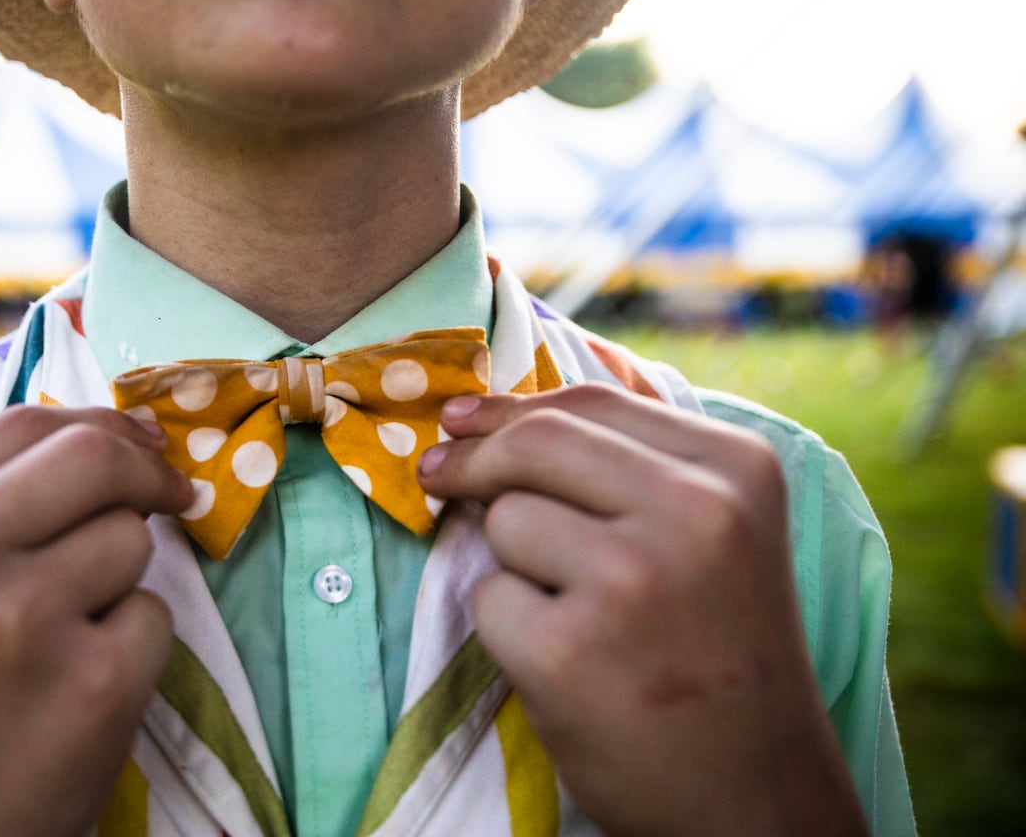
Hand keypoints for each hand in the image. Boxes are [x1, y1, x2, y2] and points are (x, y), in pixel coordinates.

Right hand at [0, 405, 193, 836]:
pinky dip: (131, 651)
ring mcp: (20, 618)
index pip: (30, 421)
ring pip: (132, 540)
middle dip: (145, 474)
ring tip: (60, 642)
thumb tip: (114, 435)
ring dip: (119, 581)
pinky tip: (73, 696)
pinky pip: (154, 619)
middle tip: (169, 497)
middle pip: (96, 458)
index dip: (103, 427)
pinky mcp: (91, 684)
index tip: (141, 445)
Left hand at [418, 385, 867, 836]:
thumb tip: (517, 397)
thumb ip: (636, 457)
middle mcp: (695, 513)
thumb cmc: (720, 652)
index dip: (511, 408)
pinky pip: (490, 600)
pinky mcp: (570, 652)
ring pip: (505, 520)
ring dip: (515, 564)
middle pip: (535, 443)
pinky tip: (571, 667)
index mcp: (737, 469)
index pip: (591, 403)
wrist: (757, 797)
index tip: (462, 421)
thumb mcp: (719, 530)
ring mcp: (631, 581)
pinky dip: (511, 631)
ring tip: (580, 616)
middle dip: (472, 459)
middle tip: (437, 476)